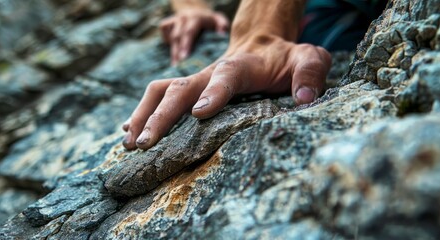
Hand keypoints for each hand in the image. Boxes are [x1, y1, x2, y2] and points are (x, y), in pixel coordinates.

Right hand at [122, 33, 331, 149]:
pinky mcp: (188, 90)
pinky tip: (128, 136)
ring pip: (160, 91)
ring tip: (130, 144)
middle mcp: (211, 73)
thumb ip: (311, 74)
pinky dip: (141, 114)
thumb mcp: (311, 59)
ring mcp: (196, 81)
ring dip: (143, 115)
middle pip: (179, 89)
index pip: (225, 78)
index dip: (212, 94)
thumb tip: (304, 99)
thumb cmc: (288, 59)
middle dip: (160, 116)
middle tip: (145, 144)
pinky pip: (158, 97)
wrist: (264, 45)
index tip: (199, 114)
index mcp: (241, 67)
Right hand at [160, 9, 228, 64]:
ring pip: (170, 36)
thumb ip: (222, 25)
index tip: (184, 57)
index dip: (186, 44)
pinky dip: (167, 40)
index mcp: (196, 18)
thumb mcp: (218, 19)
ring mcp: (174, 20)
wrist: (195, 10)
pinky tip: (175, 49)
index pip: (189, 32)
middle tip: (178, 65)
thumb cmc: (209, 20)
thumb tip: (222, 33)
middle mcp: (183, 18)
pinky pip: (164, 32)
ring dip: (173, 51)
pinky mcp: (167, 22)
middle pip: (178, 36)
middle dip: (177, 51)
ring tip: (175, 64)